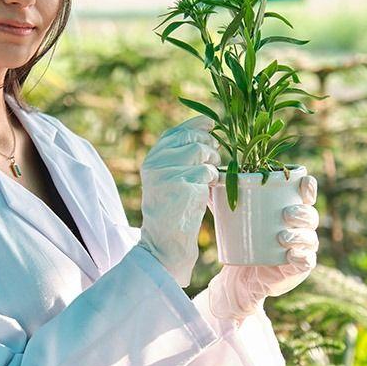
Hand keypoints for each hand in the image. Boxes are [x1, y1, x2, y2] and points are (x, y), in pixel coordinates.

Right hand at [136, 116, 220, 286]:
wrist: (165, 241)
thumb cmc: (172, 211)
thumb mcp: (167, 179)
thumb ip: (178, 159)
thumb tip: (208, 135)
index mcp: (151, 159)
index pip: (174, 133)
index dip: (194, 125)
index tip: (211, 125)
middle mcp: (156, 162)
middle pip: (190, 138)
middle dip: (208, 144)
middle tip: (214, 158)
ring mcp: (168, 172)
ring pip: (201, 151)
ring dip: (212, 161)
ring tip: (211, 176)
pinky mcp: (183, 183)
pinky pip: (208, 170)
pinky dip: (213, 179)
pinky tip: (207, 189)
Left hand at [207, 174, 319, 322]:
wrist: (241, 273)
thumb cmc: (242, 237)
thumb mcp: (230, 215)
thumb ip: (221, 195)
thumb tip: (209, 175)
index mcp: (291, 207)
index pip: (307, 192)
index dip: (309, 186)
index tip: (302, 183)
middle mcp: (301, 226)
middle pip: (310, 214)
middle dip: (302, 212)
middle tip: (285, 214)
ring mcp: (303, 247)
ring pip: (309, 238)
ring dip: (299, 235)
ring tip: (281, 237)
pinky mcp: (299, 267)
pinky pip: (307, 261)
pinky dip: (302, 257)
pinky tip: (291, 255)